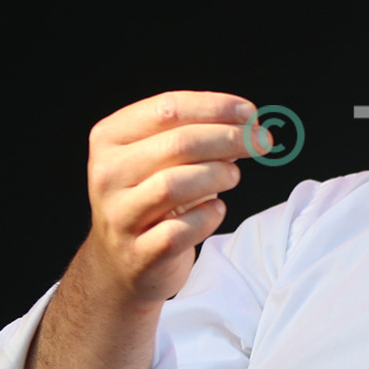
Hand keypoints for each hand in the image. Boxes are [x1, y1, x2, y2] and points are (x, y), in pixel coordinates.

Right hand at [82, 91, 262, 307]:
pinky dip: (208, 216)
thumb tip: (248, 120)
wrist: (123, 261)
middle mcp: (107, 174)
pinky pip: (181, 230)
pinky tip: (215, 210)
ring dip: (218, 175)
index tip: (250, 113)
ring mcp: (119, 216)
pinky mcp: (138, 253)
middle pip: (177, 143)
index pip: (167, 108)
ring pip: (174, 184)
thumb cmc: (153, 198)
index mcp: (110, 138)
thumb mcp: (163, 157)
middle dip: (230, 138)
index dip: (216, 107)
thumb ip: (198, 132)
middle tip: (261, 141)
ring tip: (232, 176)